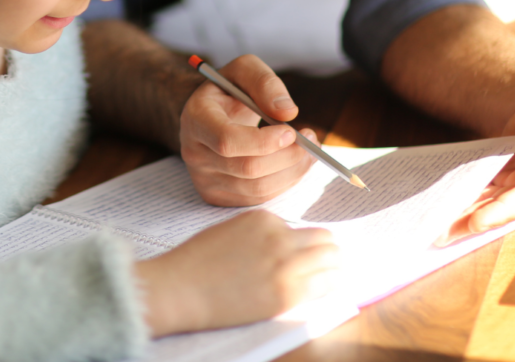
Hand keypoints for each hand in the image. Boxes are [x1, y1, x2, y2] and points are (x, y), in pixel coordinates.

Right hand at [135, 210, 341, 336]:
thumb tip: (288, 244)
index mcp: (265, 219)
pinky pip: (326, 286)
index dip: (306, 243)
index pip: (304, 227)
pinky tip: (327, 289)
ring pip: (333, 260)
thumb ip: (262, 233)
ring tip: (331, 276)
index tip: (307, 253)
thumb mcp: (232, 230)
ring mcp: (285, 265)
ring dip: (334, 267)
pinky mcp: (287, 294)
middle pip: (325, 239)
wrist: (180, 287)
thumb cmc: (199, 261)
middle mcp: (279, 238)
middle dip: (328, 251)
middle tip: (328, 263)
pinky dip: (330, 285)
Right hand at [179, 55, 317, 205]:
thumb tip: (288, 112)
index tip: (291, 131)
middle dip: (287, 157)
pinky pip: (258, 199)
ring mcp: (203, 178)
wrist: (212, 114)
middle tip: (311, 141)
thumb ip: (265, 83)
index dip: (263, 141)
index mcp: (196, 118)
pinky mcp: (217, 196)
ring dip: (292, 172)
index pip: (227, 141)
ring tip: (309, 152)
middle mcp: (194, 152)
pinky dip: (284, 183)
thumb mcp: (245, 70)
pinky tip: (293, 164)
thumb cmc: (230, 90)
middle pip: (247, 168)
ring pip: (257, 188)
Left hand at [437, 69, 514, 244]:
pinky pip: (488, 195)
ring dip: (468, 218)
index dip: (506, 208)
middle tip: (443, 233)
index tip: (478, 221)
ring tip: (437, 229)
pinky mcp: (510, 179)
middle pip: (508, 207)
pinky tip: (445, 211)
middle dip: (478, 221)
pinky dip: (468, 202)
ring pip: (495, 206)